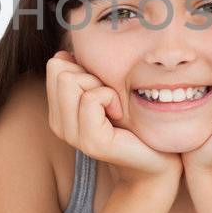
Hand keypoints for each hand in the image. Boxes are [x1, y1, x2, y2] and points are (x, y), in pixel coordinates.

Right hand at [45, 51, 179, 182]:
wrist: (157, 159)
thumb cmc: (134, 121)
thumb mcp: (104, 91)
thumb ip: (82, 74)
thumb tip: (63, 53)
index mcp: (58, 112)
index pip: (54, 66)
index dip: (82, 68)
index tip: (102, 89)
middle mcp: (59, 125)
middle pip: (59, 70)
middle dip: (89, 75)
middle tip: (110, 99)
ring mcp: (73, 136)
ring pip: (70, 81)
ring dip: (101, 86)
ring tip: (115, 108)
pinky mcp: (91, 142)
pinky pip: (91, 99)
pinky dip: (111, 98)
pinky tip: (120, 115)